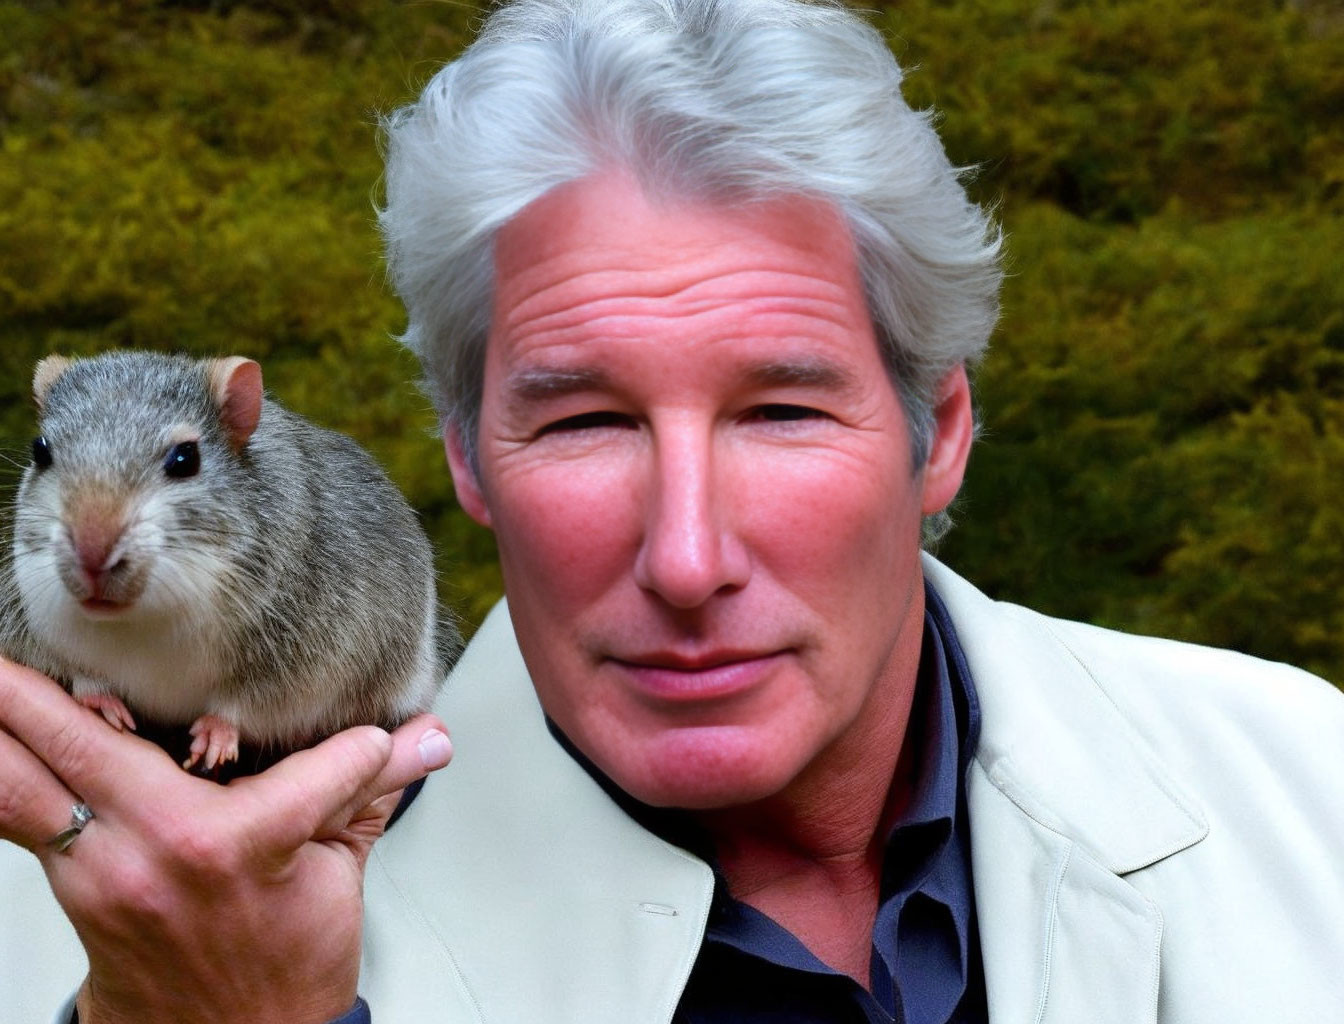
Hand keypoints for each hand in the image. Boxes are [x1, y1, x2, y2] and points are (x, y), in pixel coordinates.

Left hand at [0, 657, 452, 1023]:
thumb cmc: (280, 967)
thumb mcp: (338, 877)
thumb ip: (372, 792)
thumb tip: (430, 739)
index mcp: (242, 844)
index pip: (308, 760)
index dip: (356, 748)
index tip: (374, 743)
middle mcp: (157, 849)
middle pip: (80, 744)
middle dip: (29, 689)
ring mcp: (101, 869)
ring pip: (18, 785)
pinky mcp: (69, 885)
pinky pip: (14, 816)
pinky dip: (2, 774)